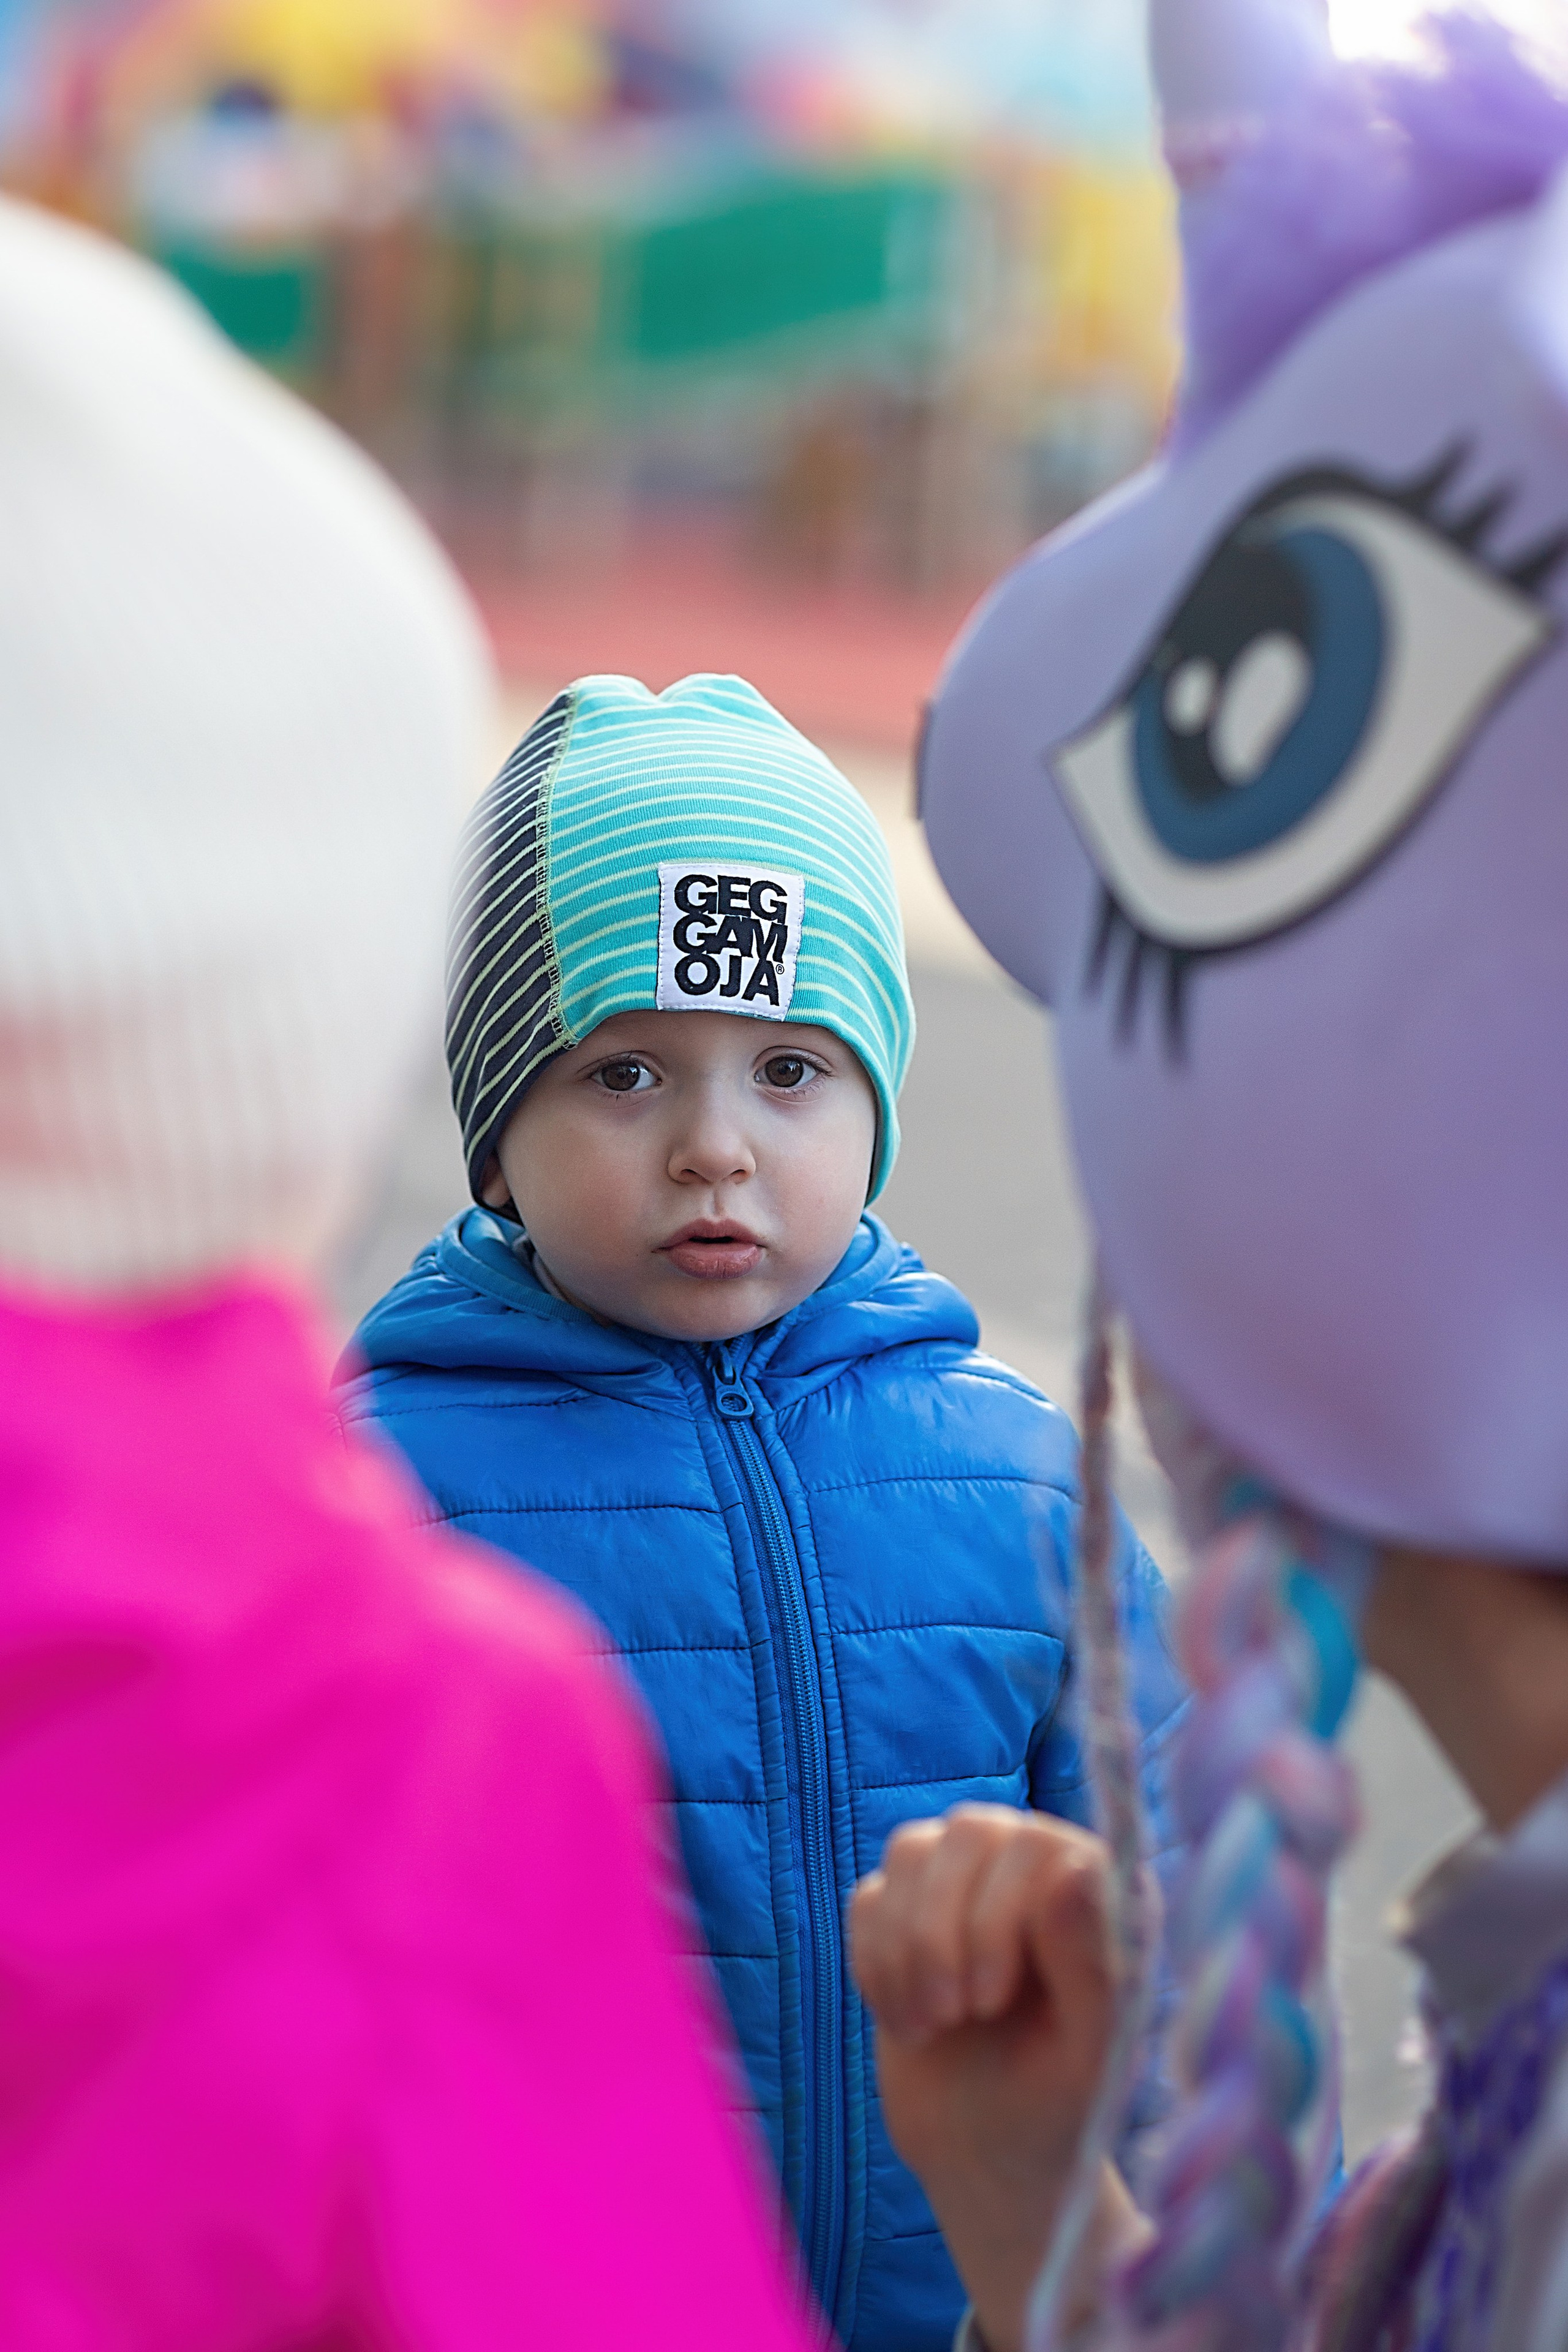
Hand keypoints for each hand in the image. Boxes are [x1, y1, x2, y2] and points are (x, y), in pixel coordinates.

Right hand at [850, 1805, 1144, 2351]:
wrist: (986, 2155)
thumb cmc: (1057, 2107)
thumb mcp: (1087, 2054)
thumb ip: (1093, 1962)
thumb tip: (1077, 1866)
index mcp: (1100, 1893)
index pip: (1038, 1845)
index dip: (1000, 1914)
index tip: (993, 1998)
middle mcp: (1036, 1866)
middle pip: (970, 1832)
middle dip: (946, 1932)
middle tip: (957, 2016)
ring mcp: (968, 1880)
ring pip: (913, 1849)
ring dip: (907, 1947)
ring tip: (934, 2022)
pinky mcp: (907, 1910)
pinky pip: (869, 1895)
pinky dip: (874, 1962)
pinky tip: (908, 2019)